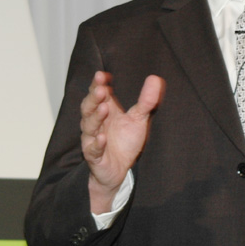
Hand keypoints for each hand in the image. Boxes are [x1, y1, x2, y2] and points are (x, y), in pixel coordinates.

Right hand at [80, 72, 164, 212]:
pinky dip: (96, 143)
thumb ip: (146, 101)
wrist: (119, 170)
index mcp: (105, 111)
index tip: (102, 75)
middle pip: (89, 108)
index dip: (98, 84)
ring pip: (89, 126)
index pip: (98, 94)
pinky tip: (102, 137)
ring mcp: (93, 139)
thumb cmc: (125, 141)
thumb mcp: (138, 119)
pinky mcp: (95, 157)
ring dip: (95, 117)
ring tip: (104, 108)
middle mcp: (96, 123)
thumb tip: (155, 78)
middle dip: (94, 98)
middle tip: (101, 89)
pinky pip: (93, 150)